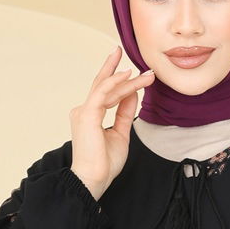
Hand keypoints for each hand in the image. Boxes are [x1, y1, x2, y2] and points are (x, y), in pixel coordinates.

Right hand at [69, 45, 154, 198]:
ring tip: (146, 73)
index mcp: (89, 116)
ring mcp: (83, 111)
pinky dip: (116, 83)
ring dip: (128, 79)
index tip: (134, 73)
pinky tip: (128, 76)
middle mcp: (83, 110)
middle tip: (120, 49)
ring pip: (107, 88)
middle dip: (112, 67)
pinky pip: (103, 93)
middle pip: (101, 84)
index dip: (119, 82)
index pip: (105, 94)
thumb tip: (133, 94)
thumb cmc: (104, 163)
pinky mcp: (87, 114)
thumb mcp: (121, 133)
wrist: (94, 179)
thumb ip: (125, 113)